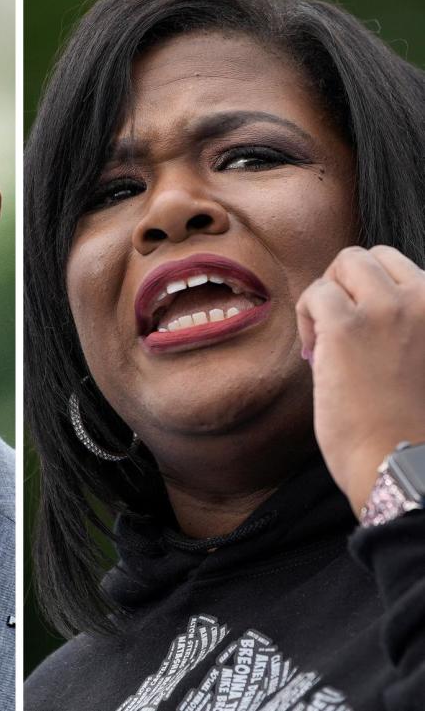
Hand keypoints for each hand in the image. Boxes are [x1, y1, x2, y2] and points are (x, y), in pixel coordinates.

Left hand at [296, 245, 424, 514]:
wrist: (404, 463)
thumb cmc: (412, 423)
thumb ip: (409, 327)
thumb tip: (361, 305)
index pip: (399, 268)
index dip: (371, 294)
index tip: (366, 332)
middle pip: (368, 257)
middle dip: (346, 287)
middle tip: (339, 331)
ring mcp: (389, 308)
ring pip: (343, 264)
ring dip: (327, 298)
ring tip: (328, 341)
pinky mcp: (348, 326)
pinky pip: (316, 294)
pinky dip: (308, 316)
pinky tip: (316, 352)